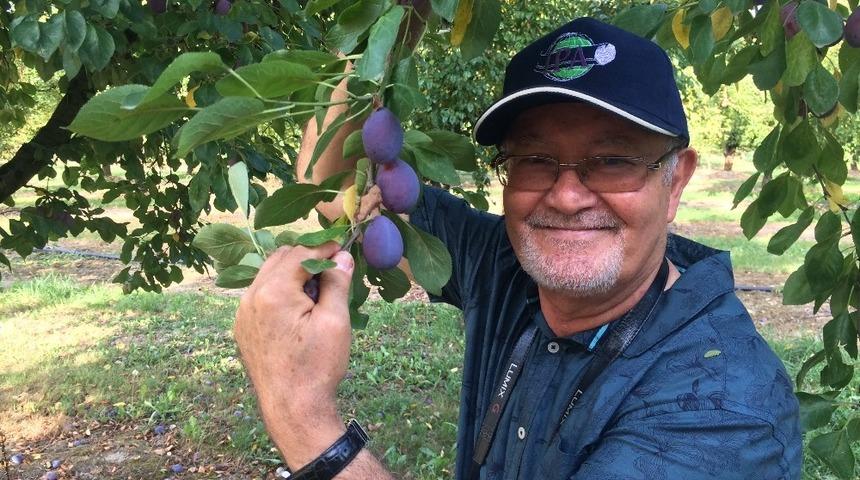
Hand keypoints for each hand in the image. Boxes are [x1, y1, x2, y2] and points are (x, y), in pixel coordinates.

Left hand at [234, 242, 354, 467]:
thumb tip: (342, 256)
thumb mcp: (335, 320)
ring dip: (292, 273)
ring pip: (267, 276)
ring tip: (318, 289)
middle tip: (333, 268)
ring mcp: (242, 314)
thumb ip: (337, 282)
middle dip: (307, 257)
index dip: (325, 248)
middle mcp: (250, 297)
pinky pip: (260, 296)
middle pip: (280, 258)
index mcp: (273, 292)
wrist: (293, 409)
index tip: (344, 248)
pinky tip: (300, 309)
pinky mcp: (243, 329)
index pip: (300, 253)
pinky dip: (280, 291)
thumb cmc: (317, 366)